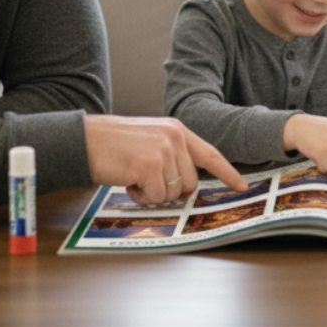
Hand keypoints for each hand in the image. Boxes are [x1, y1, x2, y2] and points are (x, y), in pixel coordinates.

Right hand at [84, 115, 248, 203]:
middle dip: (170, 189)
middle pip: (190, 183)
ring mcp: (163, 150)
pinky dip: (140, 196)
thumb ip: (172, 153)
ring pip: (172, 193)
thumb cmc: (113, 144)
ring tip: (133, 176)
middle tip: (145, 179)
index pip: (210, 154)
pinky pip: (155, 197)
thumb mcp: (150, 139)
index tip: (242, 186)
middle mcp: (174, 137)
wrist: (84, 140)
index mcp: (177, 130)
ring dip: (151, 193)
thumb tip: (186, 182)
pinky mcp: (150, 165)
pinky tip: (127, 180)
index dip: (227, 173)